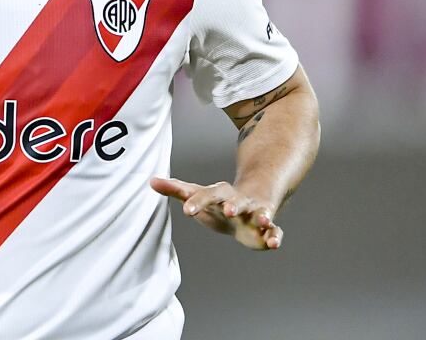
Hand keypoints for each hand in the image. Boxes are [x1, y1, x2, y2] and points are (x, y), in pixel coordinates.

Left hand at [150, 177, 282, 250]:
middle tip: (228, 210)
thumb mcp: (196, 195)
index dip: (198, 201)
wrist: (248, 207)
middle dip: (234, 205)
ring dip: (262, 216)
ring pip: (260, 212)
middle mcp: (239, 201)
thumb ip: (176, 190)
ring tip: (263, 220)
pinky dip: (275, 236)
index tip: (186, 211)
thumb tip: (151, 181)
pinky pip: (274, 231)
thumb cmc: (216, 203)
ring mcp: (255, 214)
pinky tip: (274, 244)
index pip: (208, 194)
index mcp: (220, 194)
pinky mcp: (267, 229)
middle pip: (236, 201)